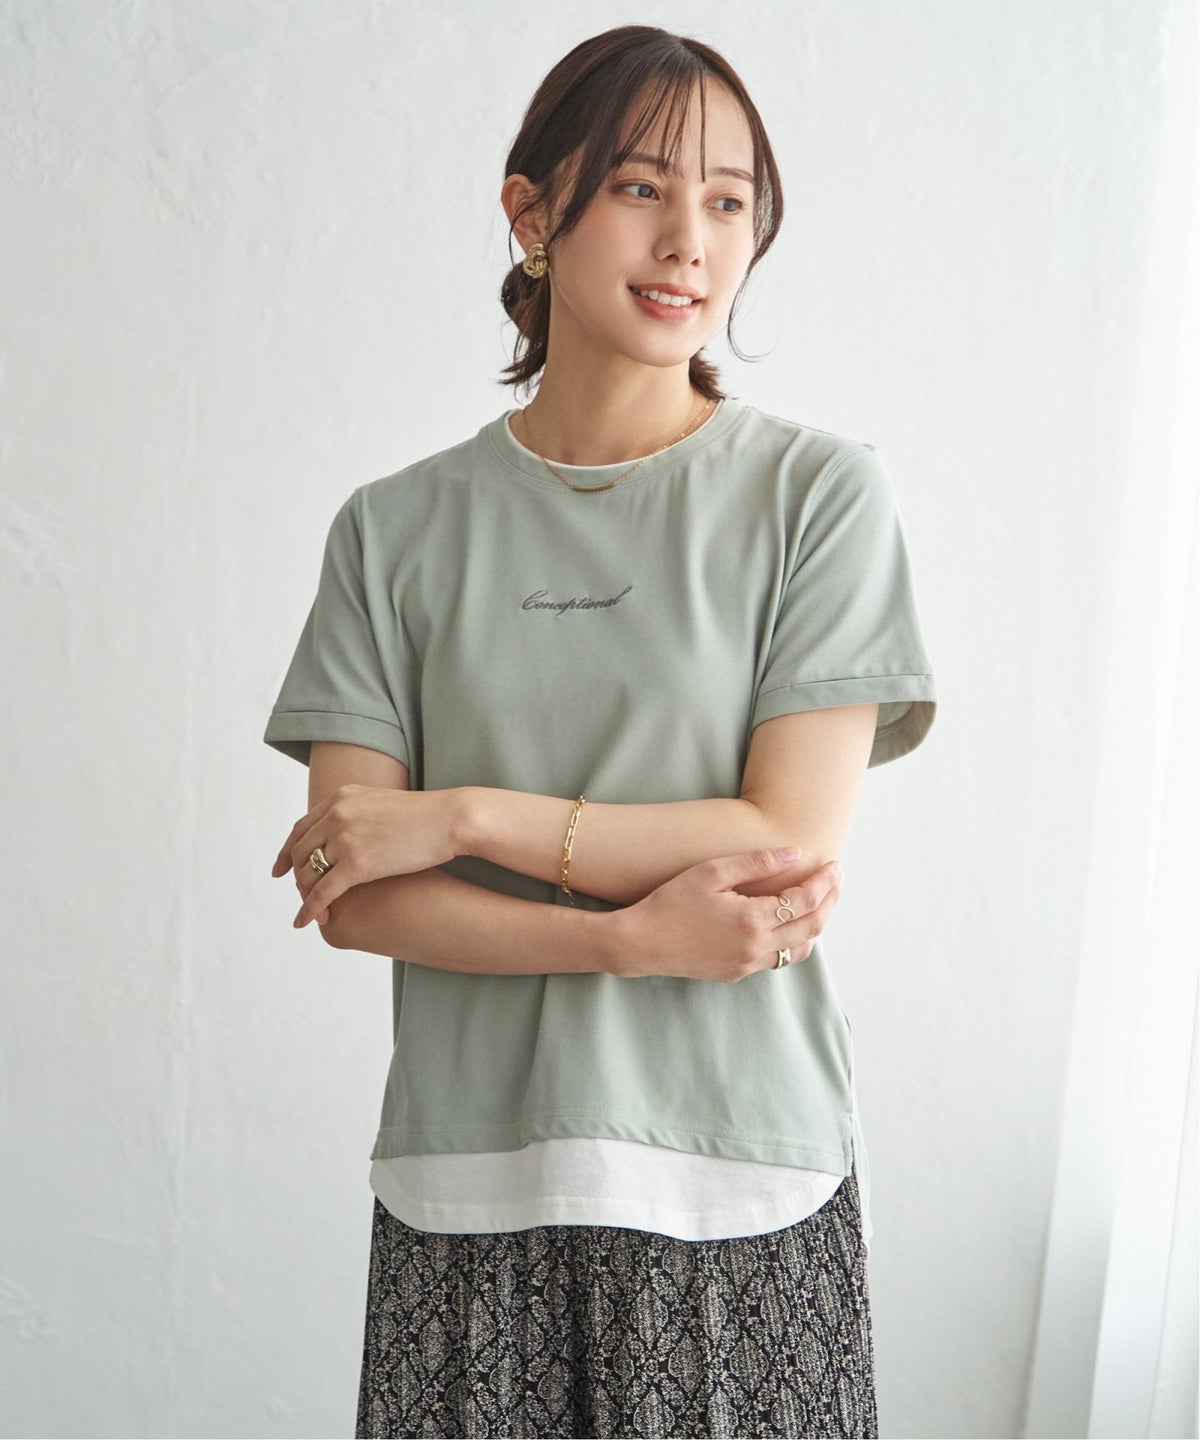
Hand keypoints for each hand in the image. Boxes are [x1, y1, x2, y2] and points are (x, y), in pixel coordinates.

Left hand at [271, 784, 459, 929]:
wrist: (450, 818)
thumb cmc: (427, 816)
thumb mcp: (382, 804)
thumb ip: (359, 813)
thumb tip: (349, 832)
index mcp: (341, 798)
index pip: (301, 828)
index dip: (286, 852)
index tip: (279, 870)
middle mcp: (336, 815)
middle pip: (300, 852)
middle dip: (297, 877)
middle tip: (302, 896)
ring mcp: (344, 838)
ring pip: (308, 873)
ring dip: (305, 895)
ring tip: (311, 912)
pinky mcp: (356, 864)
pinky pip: (323, 892)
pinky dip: (310, 908)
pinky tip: (307, 921)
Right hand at [610, 849, 842, 981]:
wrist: (641, 943)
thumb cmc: (671, 902)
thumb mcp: (711, 872)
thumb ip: (756, 863)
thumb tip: (795, 853)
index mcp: (752, 920)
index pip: (805, 901)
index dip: (825, 882)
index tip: (834, 866)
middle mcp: (756, 947)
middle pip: (812, 926)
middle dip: (829, 901)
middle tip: (835, 879)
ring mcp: (748, 964)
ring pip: (800, 949)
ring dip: (815, 924)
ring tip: (819, 900)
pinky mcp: (737, 972)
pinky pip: (778, 959)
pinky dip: (793, 940)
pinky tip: (788, 923)